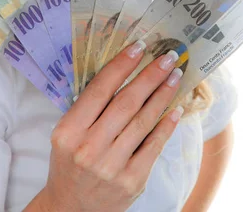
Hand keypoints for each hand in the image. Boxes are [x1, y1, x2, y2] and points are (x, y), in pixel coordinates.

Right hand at [43, 41, 183, 211]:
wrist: (70, 208)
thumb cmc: (70, 162)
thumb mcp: (67, 133)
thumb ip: (89, 107)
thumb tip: (125, 70)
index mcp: (68, 131)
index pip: (100, 89)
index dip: (122, 65)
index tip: (139, 46)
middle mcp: (88, 148)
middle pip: (126, 102)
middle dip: (150, 75)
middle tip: (168, 56)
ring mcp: (111, 166)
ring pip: (143, 120)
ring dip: (162, 94)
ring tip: (175, 76)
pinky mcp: (132, 181)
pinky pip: (154, 145)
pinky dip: (166, 125)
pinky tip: (175, 108)